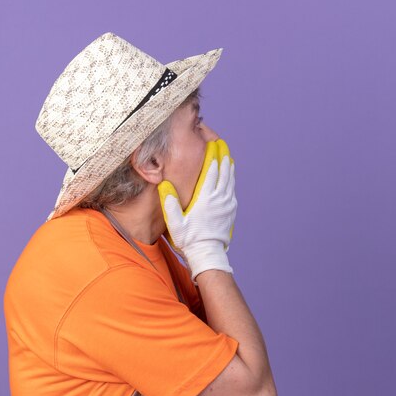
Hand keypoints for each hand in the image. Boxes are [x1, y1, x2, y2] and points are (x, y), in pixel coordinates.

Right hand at [158, 139, 236, 279]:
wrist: (208, 253)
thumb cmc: (189, 238)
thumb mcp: (174, 222)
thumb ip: (169, 203)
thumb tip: (164, 184)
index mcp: (205, 198)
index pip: (210, 171)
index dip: (211, 155)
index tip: (211, 143)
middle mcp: (219, 198)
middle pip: (223, 171)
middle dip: (222, 155)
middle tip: (221, 142)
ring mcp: (227, 204)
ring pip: (230, 179)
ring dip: (228, 165)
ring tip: (226, 153)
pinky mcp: (231, 209)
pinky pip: (232, 189)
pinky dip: (231, 178)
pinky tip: (230, 173)